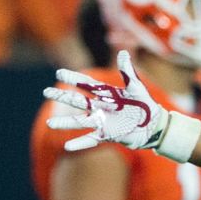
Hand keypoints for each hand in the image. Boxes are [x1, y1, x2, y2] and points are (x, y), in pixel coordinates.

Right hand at [44, 50, 167, 152]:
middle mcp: (101, 107)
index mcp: (106, 94)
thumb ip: (128, 72)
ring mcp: (103, 122)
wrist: (154, 126)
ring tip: (50, 123)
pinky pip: (91, 140)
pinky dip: (80, 143)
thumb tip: (123, 52)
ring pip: (80, 122)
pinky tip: (67, 147)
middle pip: (78, 102)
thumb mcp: (136, 87)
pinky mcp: (108, 135)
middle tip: (46, 92)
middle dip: (63, 97)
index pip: (86, 84)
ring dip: (65, 123)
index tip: (59, 73)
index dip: (74, 78)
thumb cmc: (146, 105)